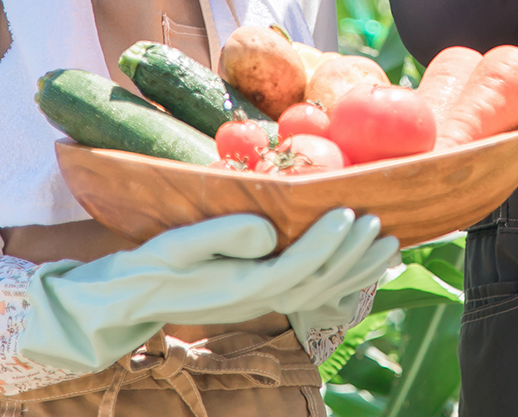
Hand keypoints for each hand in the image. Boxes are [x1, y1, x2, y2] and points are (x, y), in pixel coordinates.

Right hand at [19, 209, 397, 371]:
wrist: (127, 301)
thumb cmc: (148, 266)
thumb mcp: (176, 245)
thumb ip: (221, 235)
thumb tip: (268, 230)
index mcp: (239, 287)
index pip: (294, 268)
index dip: (326, 242)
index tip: (350, 213)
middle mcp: (258, 301)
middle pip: (319, 283)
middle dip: (353, 255)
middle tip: (382, 224)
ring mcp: (263, 305)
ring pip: (323, 292)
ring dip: (358, 269)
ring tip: (390, 244)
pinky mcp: (262, 299)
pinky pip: (313, 294)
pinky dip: (344, 279)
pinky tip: (363, 264)